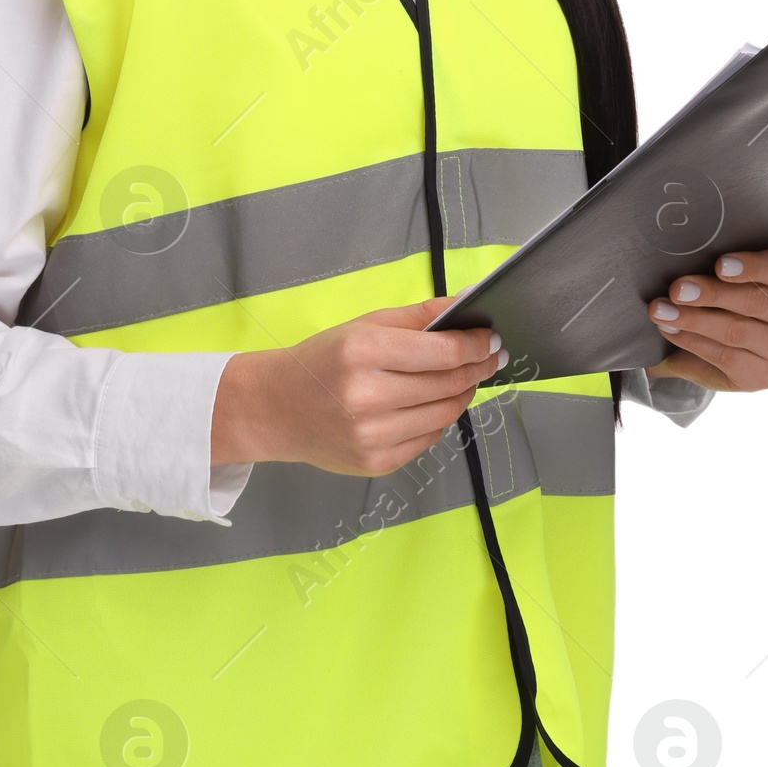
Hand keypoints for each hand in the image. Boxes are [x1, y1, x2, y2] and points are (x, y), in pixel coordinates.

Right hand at [210, 296, 506, 475]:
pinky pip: (428, 438)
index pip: (444, 351)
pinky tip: (432, 404)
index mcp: (364, 352)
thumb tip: (467, 304)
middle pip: (450, 383)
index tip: (492, 339)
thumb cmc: (322, 360)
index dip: (477, 345)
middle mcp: (369, 396)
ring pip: (446, 413)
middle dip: (477, 368)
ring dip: (463, 394)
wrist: (275, 408)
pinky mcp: (376, 462)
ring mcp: (373, 435)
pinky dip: (438, 419)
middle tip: (489, 357)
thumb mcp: (365, 325)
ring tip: (464, 379)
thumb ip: (419, 316)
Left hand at [646, 249, 767, 392]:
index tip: (719, 265)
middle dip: (711, 293)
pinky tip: (671, 330)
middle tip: (677, 289)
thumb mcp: (731, 274)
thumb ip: (722, 265)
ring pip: (737, 331)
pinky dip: (693, 341)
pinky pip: (725, 356)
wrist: (721, 341)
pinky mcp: (767, 376)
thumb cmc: (728, 293)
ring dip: (694, 319)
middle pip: (756, 301)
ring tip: (662, 311)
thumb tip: (679, 251)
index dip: (754, 266)